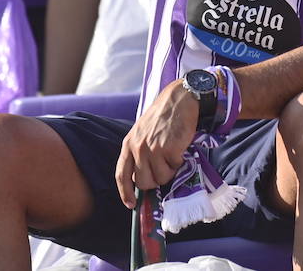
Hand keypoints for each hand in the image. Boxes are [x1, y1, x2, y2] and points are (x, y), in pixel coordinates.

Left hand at [116, 79, 199, 208]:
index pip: (121, 175)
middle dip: (156, 180)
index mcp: (128, 144)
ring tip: (173, 154)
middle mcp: (138, 148)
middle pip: (144, 182)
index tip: (131, 204)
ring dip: (169, 170)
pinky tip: (180, 148)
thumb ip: (139, 152)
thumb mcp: (143, 132)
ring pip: (160, 178)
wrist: (180, 98)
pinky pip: (174, 168)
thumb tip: (144, 177)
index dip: (125, 192)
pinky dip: (180, 162)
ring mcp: (153, 149)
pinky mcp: (168, 149)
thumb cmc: (163, 115)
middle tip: (165, 167)